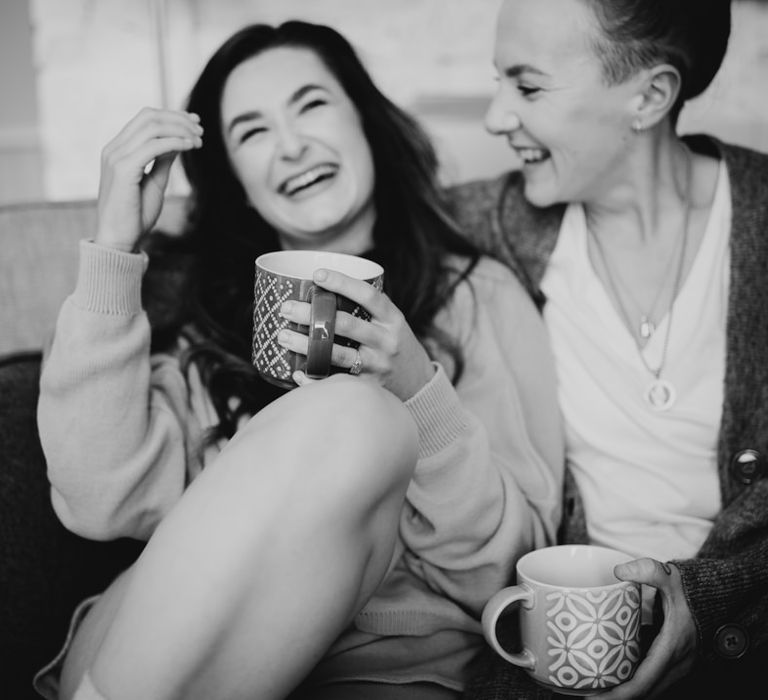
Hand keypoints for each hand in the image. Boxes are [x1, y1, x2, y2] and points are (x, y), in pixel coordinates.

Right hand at [96, 107, 202, 250]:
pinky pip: (152, 147)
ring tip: (199, 140)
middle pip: (149, 116)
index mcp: (118, 150)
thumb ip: (163, 161)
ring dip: (180, 130)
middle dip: (179, 119)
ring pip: (152, 127)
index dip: (173, 116)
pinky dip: (174, 143)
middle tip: (201, 130)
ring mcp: (116, 157)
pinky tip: (190, 147)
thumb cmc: (135, 215)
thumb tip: (178, 142)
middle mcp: (114, 149)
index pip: (145, 119)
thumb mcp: (154, 182)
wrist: (119, 240)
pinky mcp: (123, 169)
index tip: (196, 123)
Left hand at [278, 267, 434, 400]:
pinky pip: (336, 383)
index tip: (317, 274)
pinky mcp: (369, 388)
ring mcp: (378, 366)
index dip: (343, 283)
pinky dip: (313, 379)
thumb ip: (366, 309)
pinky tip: (296, 372)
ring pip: (337, 355)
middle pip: (345, 325)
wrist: (419, 383)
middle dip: (312, 315)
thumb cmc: (393, 344)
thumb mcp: (390, 323)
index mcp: (392, 319)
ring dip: (306, 345)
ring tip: (283, 336)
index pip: (368, 296)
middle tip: (286, 308)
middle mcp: (386, 341)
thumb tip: (320, 285)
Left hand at [596, 558, 696, 699]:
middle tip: (585, 692)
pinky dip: (632, 680)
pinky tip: (612, 671)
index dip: (617, 694)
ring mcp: (676, 665)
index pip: (642, 683)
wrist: (719, 598)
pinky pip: (651, 678)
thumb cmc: (694, 591)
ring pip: (647, 687)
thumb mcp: (671, 577)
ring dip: (623, 691)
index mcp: (672, 649)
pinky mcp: (672, 661)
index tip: (594, 697)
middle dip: (614, 697)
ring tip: (594, 686)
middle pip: (642, 692)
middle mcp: (676, 664)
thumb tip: (619, 571)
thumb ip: (648, 570)